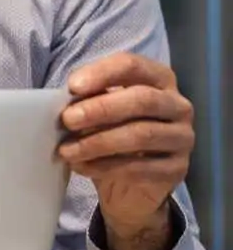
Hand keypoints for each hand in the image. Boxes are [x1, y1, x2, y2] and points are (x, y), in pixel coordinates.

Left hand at [61, 53, 190, 249]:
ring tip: (67, 151)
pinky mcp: (177, 169)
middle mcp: (177, 106)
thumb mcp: (98, 111)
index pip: (133, 65)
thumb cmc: (111, 133)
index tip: (72, 86)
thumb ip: (88, 99)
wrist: (129, 183)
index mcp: (158, 80)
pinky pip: (141, 166)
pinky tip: (81, 166)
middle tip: (67, 120)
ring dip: (98, 142)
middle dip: (100, 109)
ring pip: (141, 134)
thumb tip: (66, 101)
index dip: (102, 73)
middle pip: (142, 99)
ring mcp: (182, 138)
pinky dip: (105, 167)